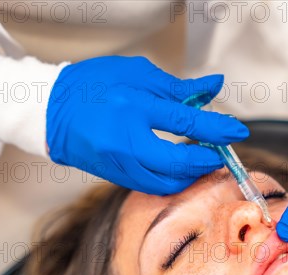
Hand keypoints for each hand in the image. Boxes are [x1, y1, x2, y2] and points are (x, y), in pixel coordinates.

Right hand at [46, 56, 248, 194]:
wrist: (50, 111)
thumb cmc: (95, 85)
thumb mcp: (138, 74)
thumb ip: (178, 87)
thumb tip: (215, 87)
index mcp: (132, 108)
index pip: (184, 122)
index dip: (216, 129)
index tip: (237, 131)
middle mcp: (124, 141)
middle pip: (177, 164)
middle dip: (205, 162)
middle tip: (219, 153)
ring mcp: (118, 164)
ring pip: (165, 183)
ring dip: (191, 175)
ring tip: (204, 162)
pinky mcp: (115, 177)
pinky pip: (151, 186)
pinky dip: (172, 180)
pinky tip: (181, 170)